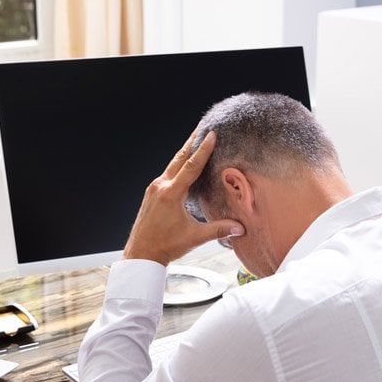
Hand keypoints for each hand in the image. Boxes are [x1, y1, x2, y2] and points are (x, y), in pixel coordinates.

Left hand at [123, 129, 244, 265]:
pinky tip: (184, 166)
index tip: (211, 133)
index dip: (203, 149)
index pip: (192, 166)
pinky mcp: (152, 194)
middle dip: (192, 142)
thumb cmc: (165, 246)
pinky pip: (167, 174)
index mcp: (171, 193)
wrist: (141, 254)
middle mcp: (160, 187)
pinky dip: (178, 166)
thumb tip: (240, 228)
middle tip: (202, 127)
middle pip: (179, 158)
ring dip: (185, 153)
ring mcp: (154, 189)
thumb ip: (219, 229)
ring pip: (172, 165)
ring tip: (195, 141)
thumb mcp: (195, 237)